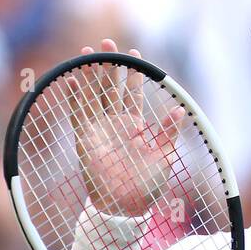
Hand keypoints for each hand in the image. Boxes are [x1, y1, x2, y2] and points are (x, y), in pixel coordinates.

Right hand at [67, 39, 184, 216]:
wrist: (124, 207)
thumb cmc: (146, 186)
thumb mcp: (163, 157)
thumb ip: (167, 133)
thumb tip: (180, 111)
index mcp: (135, 125)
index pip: (132, 92)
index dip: (134, 74)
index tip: (136, 54)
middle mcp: (114, 123)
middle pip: (110, 87)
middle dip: (109, 65)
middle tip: (108, 42)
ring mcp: (98, 129)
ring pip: (92, 94)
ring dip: (88, 74)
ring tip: (87, 52)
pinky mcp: (83, 139)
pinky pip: (76, 113)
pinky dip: (73, 96)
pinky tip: (71, 78)